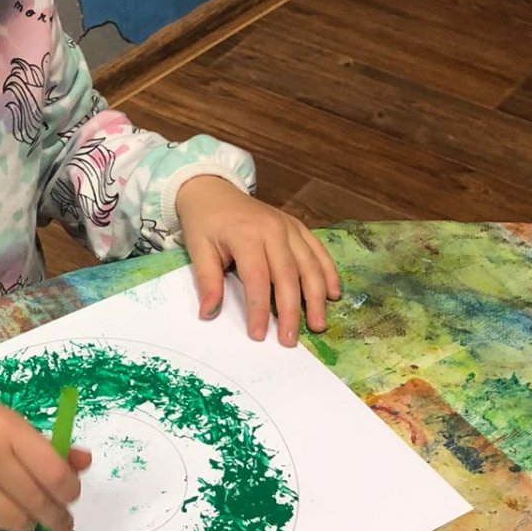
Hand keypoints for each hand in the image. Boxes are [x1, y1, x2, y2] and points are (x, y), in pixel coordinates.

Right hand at [0, 388, 90, 530]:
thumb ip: (41, 443)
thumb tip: (82, 463)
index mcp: (4, 428)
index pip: (54, 474)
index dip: (70, 491)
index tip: (71, 496)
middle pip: (39, 503)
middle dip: (57, 517)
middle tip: (61, 521)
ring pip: (17, 523)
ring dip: (29, 522)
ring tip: (28, 514)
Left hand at [175, 175, 340, 346]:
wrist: (213, 190)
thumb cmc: (205, 223)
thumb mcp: (198, 248)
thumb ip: (207, 280)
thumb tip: (208, 313)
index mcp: (246, 235)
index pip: (257, 278)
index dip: (260, 309)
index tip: (259, 335)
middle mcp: (273, 230)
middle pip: (288, 275)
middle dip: (292, 311)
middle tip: (290, 340)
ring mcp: (288, 227)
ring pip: (309, 265)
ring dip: (316, 297)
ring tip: (318, 325)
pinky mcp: (297, 226)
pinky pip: (318, 251)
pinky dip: (328, 273)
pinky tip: (332, 295)